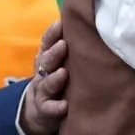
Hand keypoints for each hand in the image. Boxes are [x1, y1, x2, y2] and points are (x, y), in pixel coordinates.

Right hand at [20, 20, 68, 134]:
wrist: (40, 111)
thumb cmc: (60, 80)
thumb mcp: (62, 62)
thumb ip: (73, 47)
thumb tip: (94, 22)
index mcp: (48, 59)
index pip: (47, 43)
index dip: (52, 34)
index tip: (60, 23)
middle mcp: (43, 73)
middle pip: (45, 61)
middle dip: (53, 53)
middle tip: (63, 45)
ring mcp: (42, 92)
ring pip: (46, 84)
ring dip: (54, 79)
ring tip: (63, 73)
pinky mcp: (44, 110)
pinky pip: (48, 109)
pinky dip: (55, 107)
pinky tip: (64, 106)